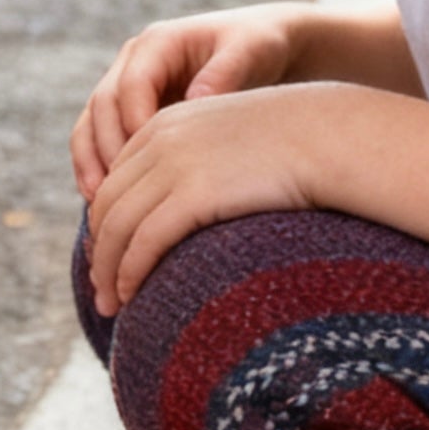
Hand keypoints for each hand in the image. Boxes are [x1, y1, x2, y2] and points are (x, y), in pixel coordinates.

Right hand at [71, 4, 309, 199]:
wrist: (261, 48)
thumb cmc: (259, 46)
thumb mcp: (251, 51)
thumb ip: (225, 72)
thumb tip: (194, 101)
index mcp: (159, 43)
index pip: (132, 85)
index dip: (135, 124)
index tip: (153, 163)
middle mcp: (133, 62)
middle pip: (102, 106)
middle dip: (106, 150)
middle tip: (119, 192)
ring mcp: (126, 86)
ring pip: (91, 125)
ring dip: (90, 163)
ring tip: (98, 203)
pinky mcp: (129, 112)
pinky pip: (99, 140)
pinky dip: (96, 169)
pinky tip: (103, 203)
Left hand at [87, 84, 332, 311]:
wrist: (329, 136)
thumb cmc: (297, 147)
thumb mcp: (234, 143)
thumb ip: (205, 164)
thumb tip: (195, 206)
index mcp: (166, 123)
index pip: (115, 179)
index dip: (105, 223)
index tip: (108, 257)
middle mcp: (161, 139)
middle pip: (107, 204)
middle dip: (99, 252)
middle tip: (101, 291)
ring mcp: (174, 164)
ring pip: (117, 227)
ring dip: (107, 272)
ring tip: (110, 305)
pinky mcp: (193, 194)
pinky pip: (144, 242)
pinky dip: (129, 273)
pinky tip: (130, 296)